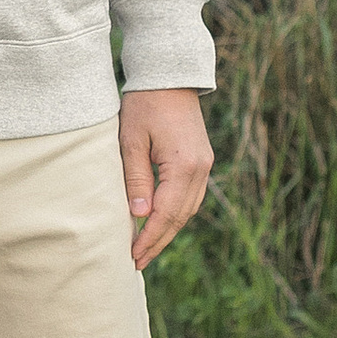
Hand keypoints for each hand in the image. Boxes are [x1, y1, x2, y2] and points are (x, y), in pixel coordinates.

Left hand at [120, 87, 212, 271]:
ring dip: (167, 230)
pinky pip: (190, 196)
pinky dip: (175, 213)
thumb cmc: (144, 104)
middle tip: (136, 262)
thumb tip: (139, 216)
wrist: (169, 75)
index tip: (132, 256)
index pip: (166, 213)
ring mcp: (205, 165)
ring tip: (145, 248)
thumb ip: (136, 178)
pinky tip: (159, 222)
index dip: (149, 238)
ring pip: (187, 209)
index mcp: (185, 165)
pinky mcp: (202, 161)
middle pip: (180, 217)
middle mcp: (201, 169)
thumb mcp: (131, 140)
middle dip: (158, 241)